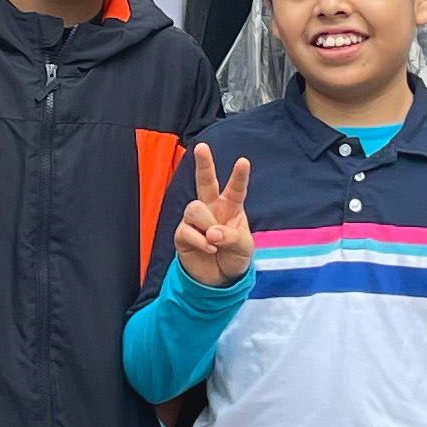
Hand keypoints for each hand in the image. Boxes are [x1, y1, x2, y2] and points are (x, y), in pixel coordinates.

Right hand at [175, 144, 252, 287]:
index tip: (243, 161)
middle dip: (203, 164)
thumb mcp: (244, 248)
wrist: (219, 279)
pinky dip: (199, 241)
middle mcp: (212, 208)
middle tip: (201, 147)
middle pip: (205, 182)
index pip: (235, 188)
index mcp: (231, 207)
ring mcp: (195, 220)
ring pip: (194, 208)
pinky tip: (209, 249)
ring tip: (215, 241)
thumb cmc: (235, 257)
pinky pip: (186, 230)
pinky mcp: (182, 234)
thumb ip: (232, 237)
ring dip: (206, 225)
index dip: (239, 176)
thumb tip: (212, 233)